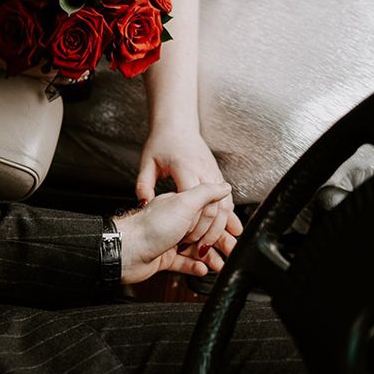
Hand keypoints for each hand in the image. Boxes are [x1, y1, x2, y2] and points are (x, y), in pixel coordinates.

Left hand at [113, 182, 236, 284]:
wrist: (125, 248)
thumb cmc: (150, 225)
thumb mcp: (184, 202)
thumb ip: (206, 193)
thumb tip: (225, 186)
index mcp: (180, 203)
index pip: (208, 210)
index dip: (223, 220)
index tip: (235, 230)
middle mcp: (174, 220)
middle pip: (203, 231)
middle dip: (219, 241)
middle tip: (232, 251)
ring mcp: (167, 239)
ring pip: (194, 248)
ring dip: (209, 257)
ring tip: (220, 264)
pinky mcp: (161, 256)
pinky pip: (182, 262)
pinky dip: (193, 266)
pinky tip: (202, 269)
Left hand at [136, 126, 241, 253]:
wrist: (177, 124)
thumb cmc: (161, 143)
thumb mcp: (147, 163)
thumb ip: (144, 184)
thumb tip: (144, 203)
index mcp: (185, 168)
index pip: (194, 199)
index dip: (191, 221)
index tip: (184, 236)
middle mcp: (203, 171)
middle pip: (215, 205)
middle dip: (211, 230)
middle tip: (201, 249)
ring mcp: (213, 174)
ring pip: (226, 205)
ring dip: (224, 227)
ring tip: (224, 247)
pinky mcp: (216, 176)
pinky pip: (226, 200)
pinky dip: (229, 218)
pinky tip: (230, 232)